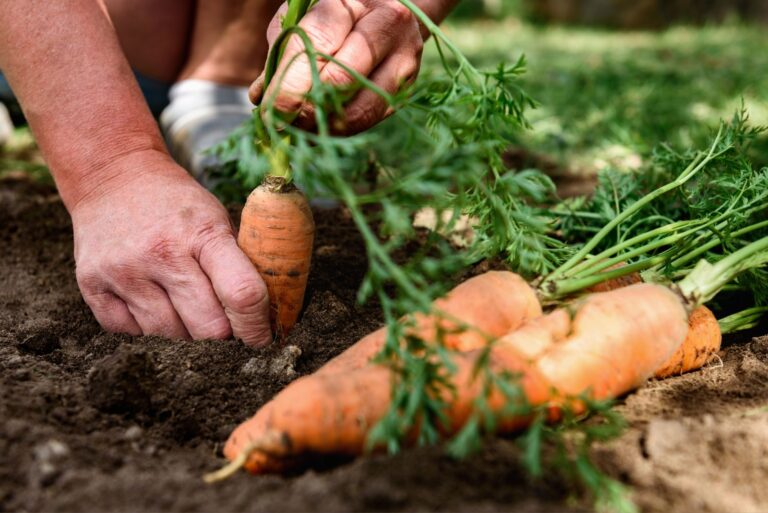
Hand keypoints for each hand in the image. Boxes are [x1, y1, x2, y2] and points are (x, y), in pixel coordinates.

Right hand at [70, 151, 271, 345]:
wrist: (112, 177)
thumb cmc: (177, 206)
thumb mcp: (217, 218)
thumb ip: (239, 264)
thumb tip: (265, 317)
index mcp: (203, 234)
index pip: (241, 294)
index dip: (257, 327)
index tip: (262, 339)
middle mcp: (161, 254)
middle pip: (207, 328)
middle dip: (223, 337)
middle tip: (225, 330)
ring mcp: (124, 272)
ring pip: (169, 337)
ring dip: (186, 337)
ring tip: (188, 315)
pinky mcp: (92, 286)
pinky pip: (132, 335)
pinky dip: (149, 331)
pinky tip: (155, 308)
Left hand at [250, 0, 423, 133]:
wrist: (390, 9)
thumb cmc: (337, 11)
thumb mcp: (304, 15)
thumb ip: (282, 50)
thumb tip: (261, 96)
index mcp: (352, 0)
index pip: (316, 47)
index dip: (289, 85)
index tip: (269, 111)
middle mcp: (386, 24)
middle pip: (341, 80)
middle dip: (306, 109)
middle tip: (282, 124)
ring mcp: (403, 57)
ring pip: (361, 107)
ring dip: (324, 126)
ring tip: (299, 130)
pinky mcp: (406, 86)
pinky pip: (371, 118)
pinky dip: (342, 129)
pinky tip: (321, 128)